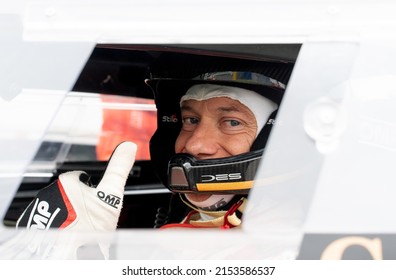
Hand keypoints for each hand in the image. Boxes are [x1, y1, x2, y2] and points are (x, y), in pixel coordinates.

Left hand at [1, 141, 136, 258]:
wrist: (73, 256)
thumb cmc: (90, 229)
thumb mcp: (112, 195)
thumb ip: (119, 168)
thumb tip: (128, 147)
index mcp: (68, 182)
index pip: (82, 178)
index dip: (93, 191)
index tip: (96, 204)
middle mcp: (50, 192)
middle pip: (71, 193)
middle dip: (80, 202)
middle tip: (90, 218)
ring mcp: (40, 209)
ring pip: (61, 206)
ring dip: (69, 214)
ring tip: (79, 229)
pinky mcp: (34, 225)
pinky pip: (49, 220)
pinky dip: (57, 225)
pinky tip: (67, 234)